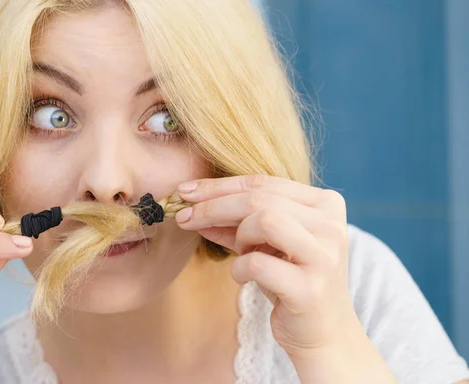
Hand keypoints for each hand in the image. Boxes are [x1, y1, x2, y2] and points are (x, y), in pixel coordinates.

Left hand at [176, 175, 395, 382]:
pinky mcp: (310, 289)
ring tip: (241, 252)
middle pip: (259, 198)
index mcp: (326, 204)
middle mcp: (331, 225)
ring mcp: (324, 256)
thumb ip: (235, 222)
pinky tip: (243, 277)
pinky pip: (257, 264)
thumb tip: (191, 204)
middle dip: (213, 206)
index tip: (186, 190)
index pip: (263, 182)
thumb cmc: (290, 282)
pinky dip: (239, 268)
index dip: (219, 186)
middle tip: (184, 217)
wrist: (323, 334)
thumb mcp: (264, 244)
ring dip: (239, 236)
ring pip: (264, 220)